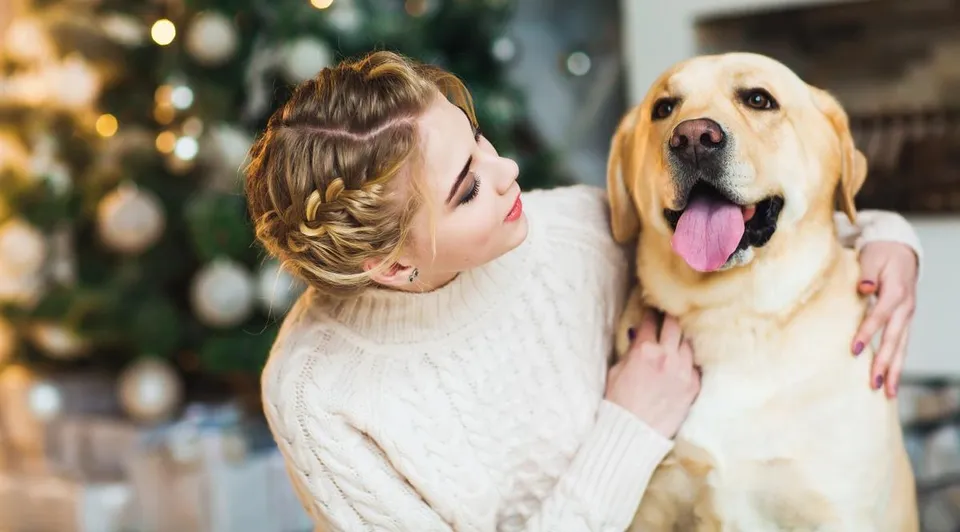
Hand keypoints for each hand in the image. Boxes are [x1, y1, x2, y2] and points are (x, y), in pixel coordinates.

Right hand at [606, 311, 700, 437]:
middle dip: (670, 317)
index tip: (651, 310)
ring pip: (689, 343)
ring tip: (679, 339)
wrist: (634, 433)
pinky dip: (689, 361)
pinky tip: (684, 361)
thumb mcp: (616, 370)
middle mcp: (667, 356)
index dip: (650, 313)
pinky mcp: (694, 386)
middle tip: (669, 315)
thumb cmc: (619, 403)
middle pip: (675, 324)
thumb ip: (630, 350)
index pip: (650, 321)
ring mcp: (683, 371)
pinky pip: (696, 365)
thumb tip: (637, 337)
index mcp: (644, 350)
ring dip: (682, 339)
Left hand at [852, 241, 918, 397]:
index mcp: (896, 291)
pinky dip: (897, 363)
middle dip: (885, 362)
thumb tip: (865, 288)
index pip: (880, 315)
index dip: (868, 332)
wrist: (901, 250)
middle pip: (895, 339)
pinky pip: (902, 345)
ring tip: (887, 393)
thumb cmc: (881, 254)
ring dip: (895, 370)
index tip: (854, 349)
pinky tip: (891, 380)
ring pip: (903, 347)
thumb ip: (867, 273)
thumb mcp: (872, 257)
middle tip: (874, 384)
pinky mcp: (905, 321)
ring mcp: (907, 316)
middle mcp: (905, 307)